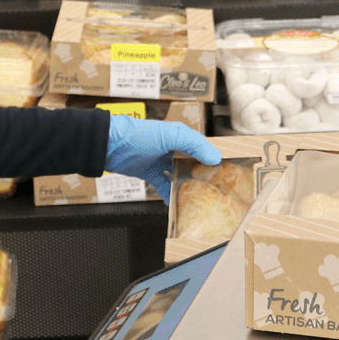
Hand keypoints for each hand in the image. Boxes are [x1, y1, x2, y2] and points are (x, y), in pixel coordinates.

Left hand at [105, 114, 220, 202]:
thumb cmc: (138, 135)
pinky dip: (170, 196)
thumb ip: (193, 144)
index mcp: (180, 136)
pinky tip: (177, 205)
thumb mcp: (169, 135)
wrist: (109, 146)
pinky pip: (165, 187)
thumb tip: (215, 158)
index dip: (215, 158)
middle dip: (204, 176)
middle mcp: (173, 148)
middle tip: (217, 190)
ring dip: (188, 187)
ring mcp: (161, 161)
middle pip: (193, 164)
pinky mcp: (151, 174)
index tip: (230, 172)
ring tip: (200, 200)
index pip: (203, 147)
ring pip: (180, 176)